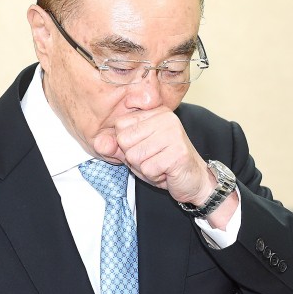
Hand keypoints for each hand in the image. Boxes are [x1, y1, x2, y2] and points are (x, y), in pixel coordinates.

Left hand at [94, 106, 213, 204]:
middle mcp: (165, 118)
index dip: (126, 145)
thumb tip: (98, 143)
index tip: (145, 148)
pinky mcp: (177, 153)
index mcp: (154, 112)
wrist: (194, 181)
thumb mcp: (135, 153)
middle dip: (134, 158)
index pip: (120, 126)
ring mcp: (173, 134)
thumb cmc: (164, 164)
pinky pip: (147, 169)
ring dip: (144, 168)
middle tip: (153, 159)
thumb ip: (115, 147)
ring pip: (134, 156)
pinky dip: (154, 177)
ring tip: (160, 165)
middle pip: (124, 141)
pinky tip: (166, 172)